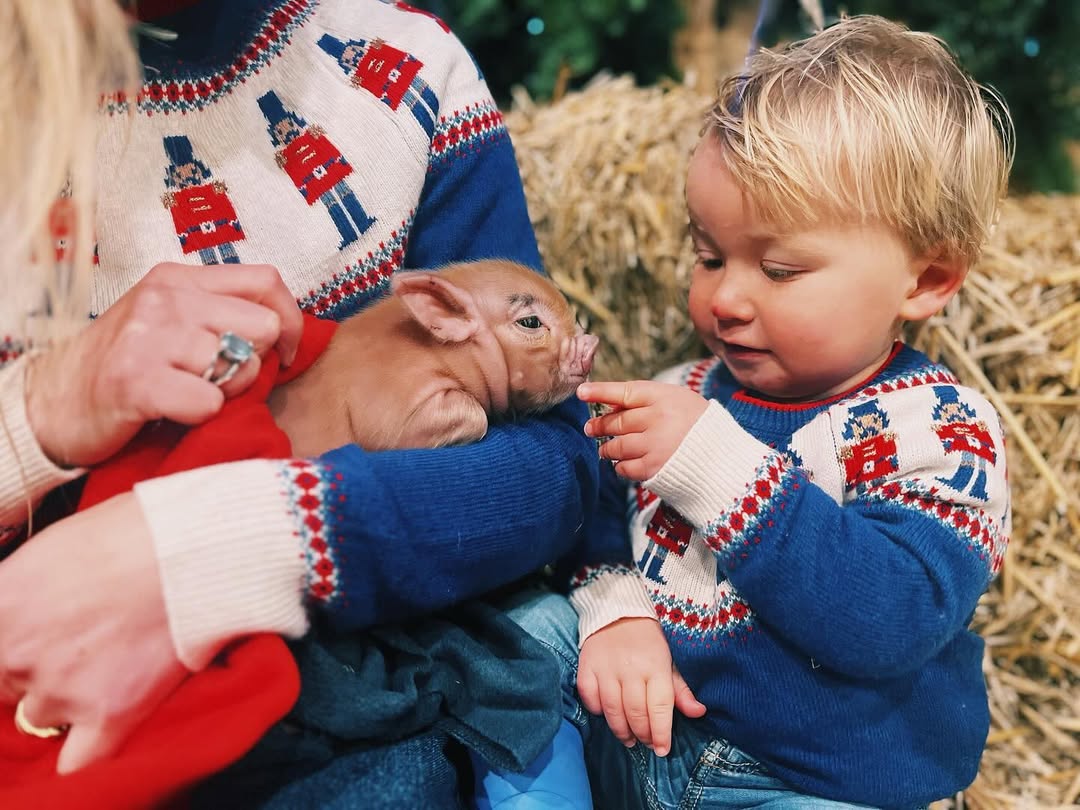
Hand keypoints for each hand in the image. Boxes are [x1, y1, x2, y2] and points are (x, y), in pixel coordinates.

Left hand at [0, 492, 187, 773]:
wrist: (196, 546)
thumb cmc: (138, 529)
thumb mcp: (56, 544)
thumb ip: (25, 588)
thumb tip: (28, 605)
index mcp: (0, 606)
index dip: (15, 649)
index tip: (36, 644)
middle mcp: (16, 653)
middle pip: (11, 684)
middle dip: (42, 667)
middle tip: (85, 642)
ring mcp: (61, 687)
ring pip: (44, 715)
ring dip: (70, 696)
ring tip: (113, 662)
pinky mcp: (110, 713)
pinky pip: (79, 760)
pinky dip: (88, 747)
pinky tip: (104, 724)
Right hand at [25, 262, 302, 466]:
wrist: (54, 402)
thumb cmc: (128, 365)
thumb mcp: (172, 320)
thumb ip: (221, 313)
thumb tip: (285, 330)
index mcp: (179, 279)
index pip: (266, 281)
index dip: (290, 320)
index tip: (284, 352)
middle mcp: (165, 299)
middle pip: (263, 325)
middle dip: (254, 360)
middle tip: (223, 379)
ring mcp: (149, 337)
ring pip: (240, 365)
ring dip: (228, 391)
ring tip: (191, 393)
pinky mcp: (137, 381)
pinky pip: (210, 402)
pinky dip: (202, 415)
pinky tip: (175, 411)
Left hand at [577, 381, 708, 480]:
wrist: (724, 457)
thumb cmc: (698, 424)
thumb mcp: (678, 400)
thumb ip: (647, 400)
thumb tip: (610, 405)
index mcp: (664, 398)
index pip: (625, 392)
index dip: (600, 392)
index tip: (581, 392)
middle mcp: (658, 419)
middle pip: (616, 422)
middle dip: (599, 425)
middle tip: (590, 427)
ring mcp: (655, 445)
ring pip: (616, 446)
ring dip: (606, 448)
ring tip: (604, 449)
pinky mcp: (655, 468)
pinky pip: (624, 467)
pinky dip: (620, 466)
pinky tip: (622, 463)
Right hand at [577, 617, 704, 756]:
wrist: (617, 611)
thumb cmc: (647, 641)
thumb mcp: (669, 661)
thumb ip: (681, 690)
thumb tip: (699, 712)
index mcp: (656, 666)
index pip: (659, 708)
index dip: (661, 733)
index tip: (662, 750)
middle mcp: (630, 669)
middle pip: (636, 713)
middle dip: (643, 735)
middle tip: (646, 743)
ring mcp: (606, 669)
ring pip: (612, 711)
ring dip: (621, 731)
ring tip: (629, 739)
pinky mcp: (586, 667)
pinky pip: (590, 698)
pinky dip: (597, 710)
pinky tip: (606, 714)